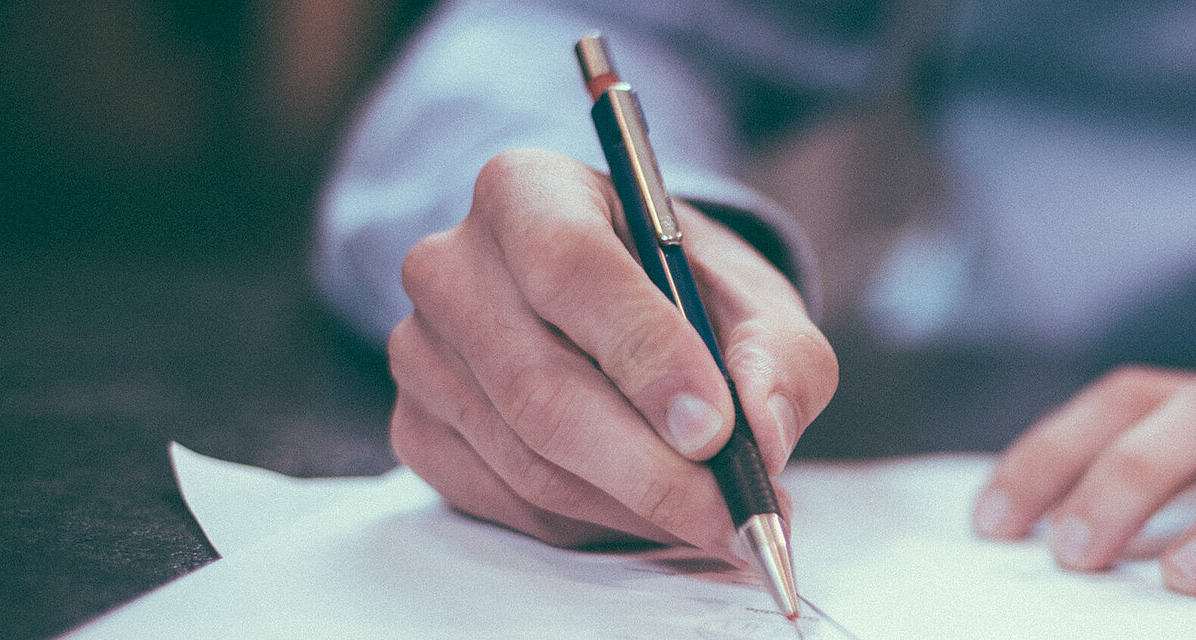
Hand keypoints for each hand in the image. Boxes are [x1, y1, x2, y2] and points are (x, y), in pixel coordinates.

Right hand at [388, 148, 835, 557]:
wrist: (620, 311)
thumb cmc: (685, 293)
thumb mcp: (755, 301)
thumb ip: (779, 356)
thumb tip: (763, 432)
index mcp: (528, 191)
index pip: (571, 267)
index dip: (645, 354)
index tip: (715, 428)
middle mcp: (452, 264)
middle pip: (541, 387)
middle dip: (652, 470)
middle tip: (734, 514)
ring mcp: (420, 352)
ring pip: (528, 461)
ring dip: (635, 507)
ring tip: (716, 519)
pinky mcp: (417, 428)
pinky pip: (508, 502)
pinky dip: (594, 524)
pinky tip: (650, 512)